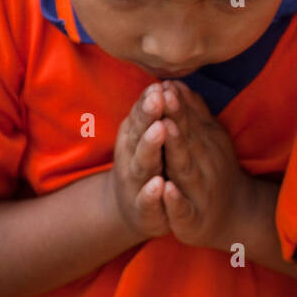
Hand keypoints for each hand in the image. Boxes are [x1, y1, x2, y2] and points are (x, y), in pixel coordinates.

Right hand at [108, 83, 169, 239]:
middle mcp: (132, 160)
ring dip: (150, 147)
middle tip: (158, 98)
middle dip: (148, 116)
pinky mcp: (144, 211)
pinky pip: (147, 202)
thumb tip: (163, 84)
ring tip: (159, 129)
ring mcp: (137, 185)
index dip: (149, 102)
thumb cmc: (146, 167)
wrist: (132, 212)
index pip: (142, 117)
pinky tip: (159, 185)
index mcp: (136, 141)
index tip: (159, 84)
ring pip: (143, 164)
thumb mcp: (147, 139)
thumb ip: (153, 116)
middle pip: (139, 135)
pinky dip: (152, 194)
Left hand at [154, 80, 254, 250]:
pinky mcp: (191, 218)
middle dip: (176, 118)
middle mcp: (203, 164)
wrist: (233, 216)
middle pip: (187, 139)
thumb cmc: (214, 171)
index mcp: (204, 145)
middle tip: (165, 98)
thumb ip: (195, 114)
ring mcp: (198, 191)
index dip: (178, 103)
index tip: (166, 84)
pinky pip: (182, 208)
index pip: (189, 121)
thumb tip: (179, 83)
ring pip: (185, 168)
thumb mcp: (209, 139)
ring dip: (176, 149)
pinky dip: (174, 199)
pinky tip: (165, 189)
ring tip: (165, 129)